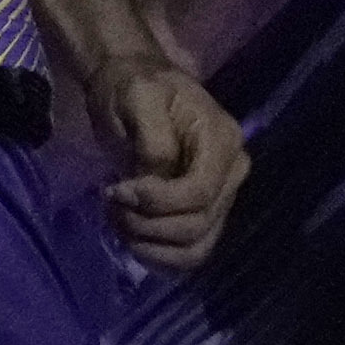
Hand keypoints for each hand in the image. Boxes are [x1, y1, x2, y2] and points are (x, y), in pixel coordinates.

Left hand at [94, 51, 248, 272]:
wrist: (132, 88)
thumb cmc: (133, 88)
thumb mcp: (138, 97)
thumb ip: (154, 139)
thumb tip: (158, 178)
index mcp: (223, 141)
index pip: (200, 194)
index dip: (156, 203)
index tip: (116, 189)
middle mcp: (232, 174)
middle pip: (197, 226)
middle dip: (145, 224)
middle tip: (112, 203)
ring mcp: (221, 198)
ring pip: (195, 249)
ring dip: (149, 245)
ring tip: (119, 220)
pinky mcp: (203, 216)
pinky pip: (189, 255)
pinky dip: (156, 256)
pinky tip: (131, 236)